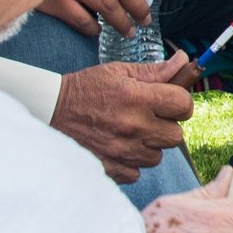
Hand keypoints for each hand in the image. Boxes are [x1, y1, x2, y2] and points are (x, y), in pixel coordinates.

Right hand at [51, 54, 195, 182]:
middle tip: (150, 118)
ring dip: (150, 146)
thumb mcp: (119, 72)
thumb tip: (183, 61)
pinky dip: (131, 163)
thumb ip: (155, 70)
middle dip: (167, 126)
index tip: (169, 102)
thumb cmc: (86, 88)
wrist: (49, 111)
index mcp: (138, 98)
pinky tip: (119, 147)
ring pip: (158, 156)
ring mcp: (122, 151)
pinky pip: (137, 172)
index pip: (184, 105)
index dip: (180, 102)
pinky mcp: (110, 168)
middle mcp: (133, 126)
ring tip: (132, 133)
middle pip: (176, 135)